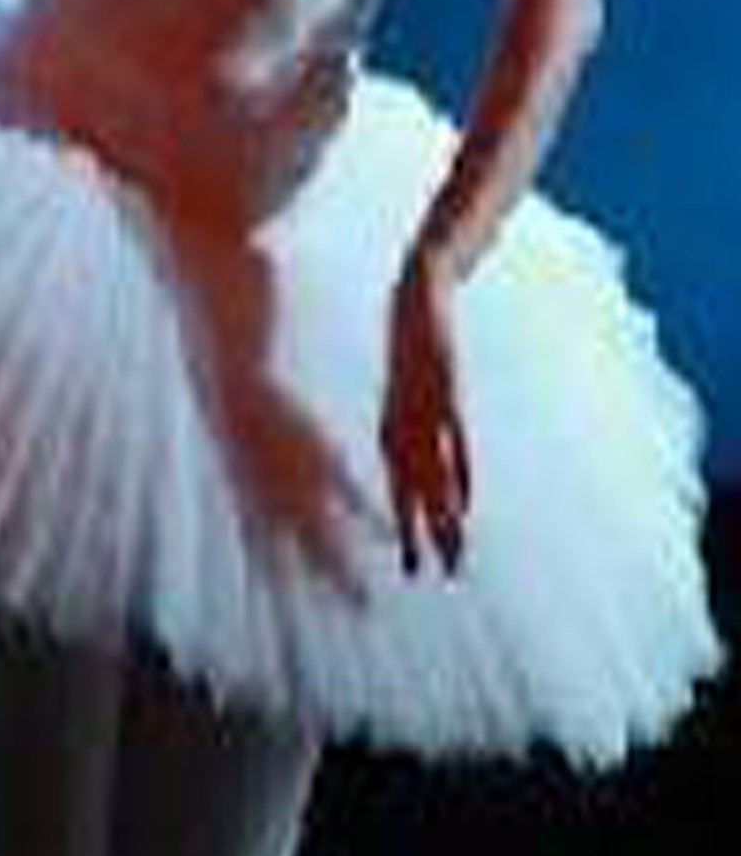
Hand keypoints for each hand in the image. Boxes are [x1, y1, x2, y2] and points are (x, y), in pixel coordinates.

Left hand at [383, 252, 471, 579]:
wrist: (421, 282)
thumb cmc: (416, 327)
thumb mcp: (414, 370)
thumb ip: (417, 400)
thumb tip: (423, 426)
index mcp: (392, 415)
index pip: (395, 478)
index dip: (400, 517)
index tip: (407, 557)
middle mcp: (402, 417)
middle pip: (409, 485)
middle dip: (418, 530)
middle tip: (424, 574)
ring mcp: (422, 407)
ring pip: (430, 472)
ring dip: (440, 515)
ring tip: (449, 554)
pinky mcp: (443, 390)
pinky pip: (449, 442)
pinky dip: (456, 474)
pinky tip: (462, 507)